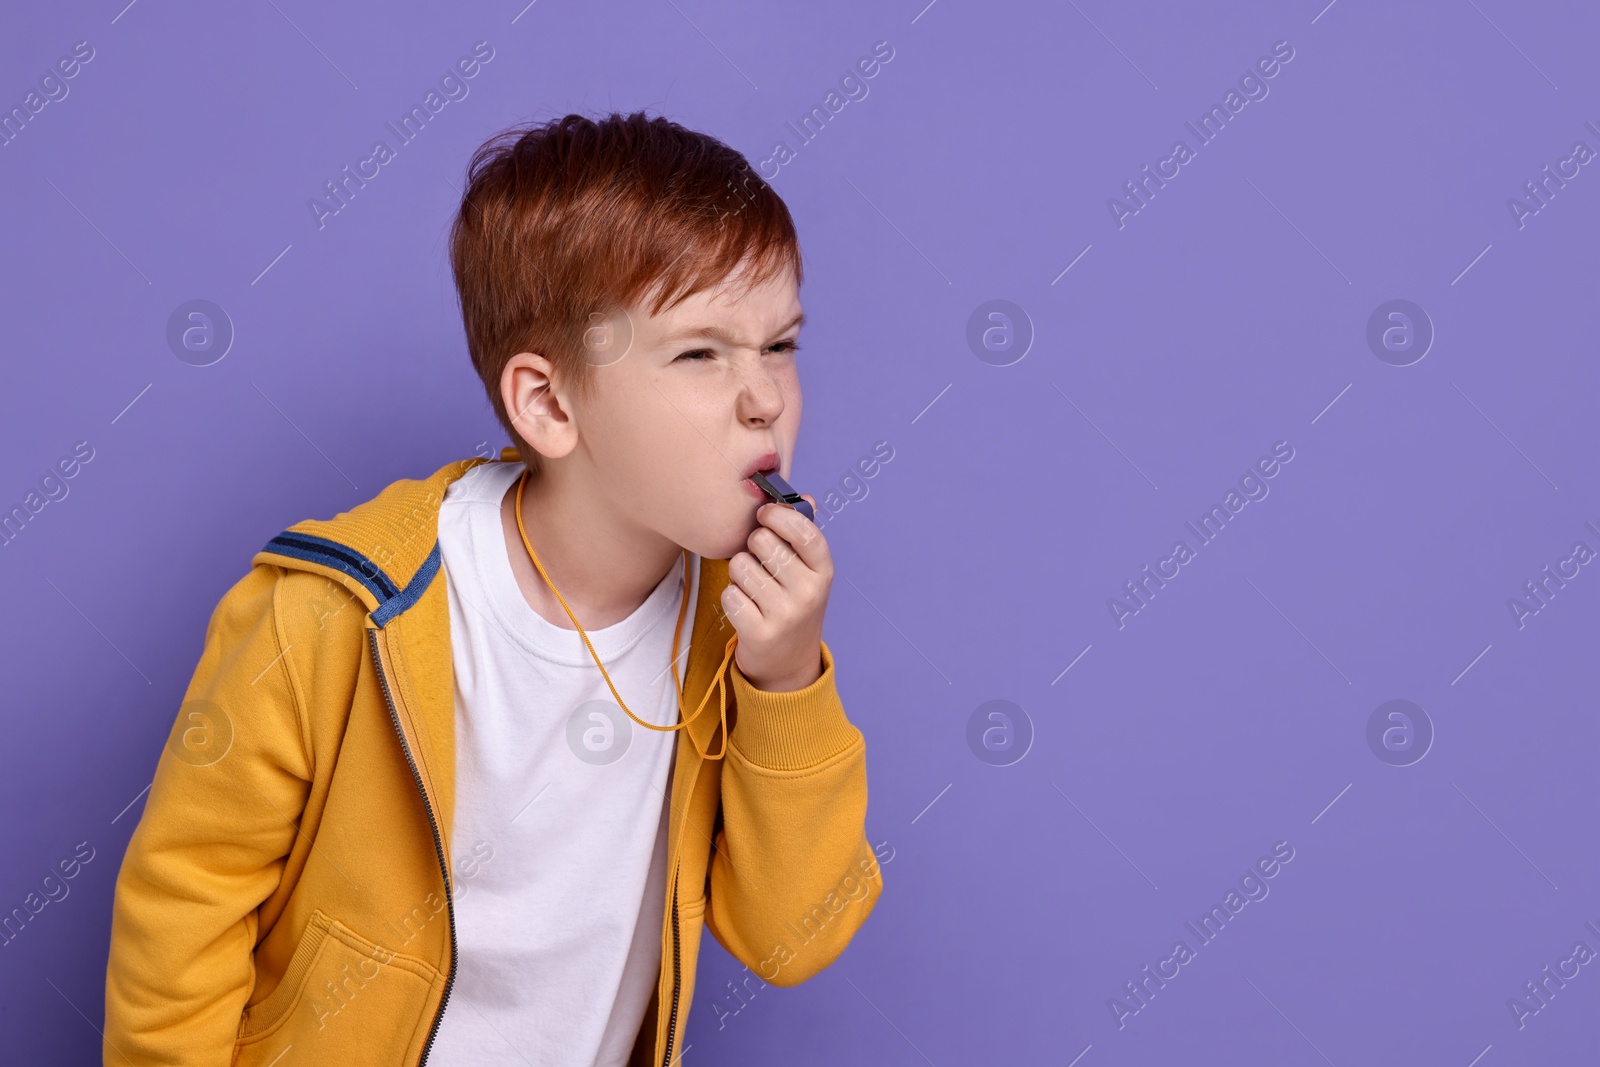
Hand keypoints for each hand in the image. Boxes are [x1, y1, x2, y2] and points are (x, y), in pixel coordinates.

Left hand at [721, 494, 830, 690]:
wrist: (789, 663)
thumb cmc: (793, 605)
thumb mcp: (808, 572)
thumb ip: (802, 534)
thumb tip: (806, 497)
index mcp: (823, 572)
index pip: (804, 530)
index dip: (779, 515)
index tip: (764, 514)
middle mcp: (809, 593)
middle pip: (762, 542)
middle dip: (752, 547)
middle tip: (759, 563)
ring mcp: (786, 615)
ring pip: (740, 566)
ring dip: (739, 574)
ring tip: (752, 588)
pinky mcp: (760, 633)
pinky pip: (729, 594)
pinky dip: (731, 598)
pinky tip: (746, 608)